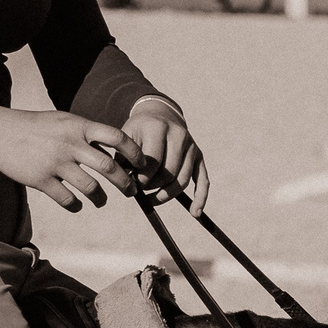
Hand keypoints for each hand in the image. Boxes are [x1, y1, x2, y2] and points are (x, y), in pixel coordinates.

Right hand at [0, 103, 139, 210]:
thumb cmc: (37, 128)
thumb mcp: (64, 122)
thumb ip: (88, 135)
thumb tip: (117, 153)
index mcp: (78, 126)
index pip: (117, 137)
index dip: (134, 153)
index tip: (141, 165)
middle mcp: (69, 143)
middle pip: (109, 167)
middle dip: (126, 183)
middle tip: (131, 191)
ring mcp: (55, 162)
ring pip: (91, 188)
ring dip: (101, 199)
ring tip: (101, 201)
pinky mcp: (40, 179)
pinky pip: (68, 200)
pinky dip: (76, 206)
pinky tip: (77, 205)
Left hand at [122, 98, 208, 213]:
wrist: (159, 114)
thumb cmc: (139, 131)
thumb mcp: (126, 137)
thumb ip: (124, 159)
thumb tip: (128, 185)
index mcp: (157, 127)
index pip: (153, 161)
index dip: (142, 178)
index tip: (133, 185)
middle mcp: (178, 135)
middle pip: (169, 173)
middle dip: (154, 187)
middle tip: (142, 191)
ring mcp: (191, 146)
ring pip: (182, 180)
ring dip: (167, 194)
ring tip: (153, 199)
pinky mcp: (199, 156)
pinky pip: (202, 180)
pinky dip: (200, 198)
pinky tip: (195, 213)